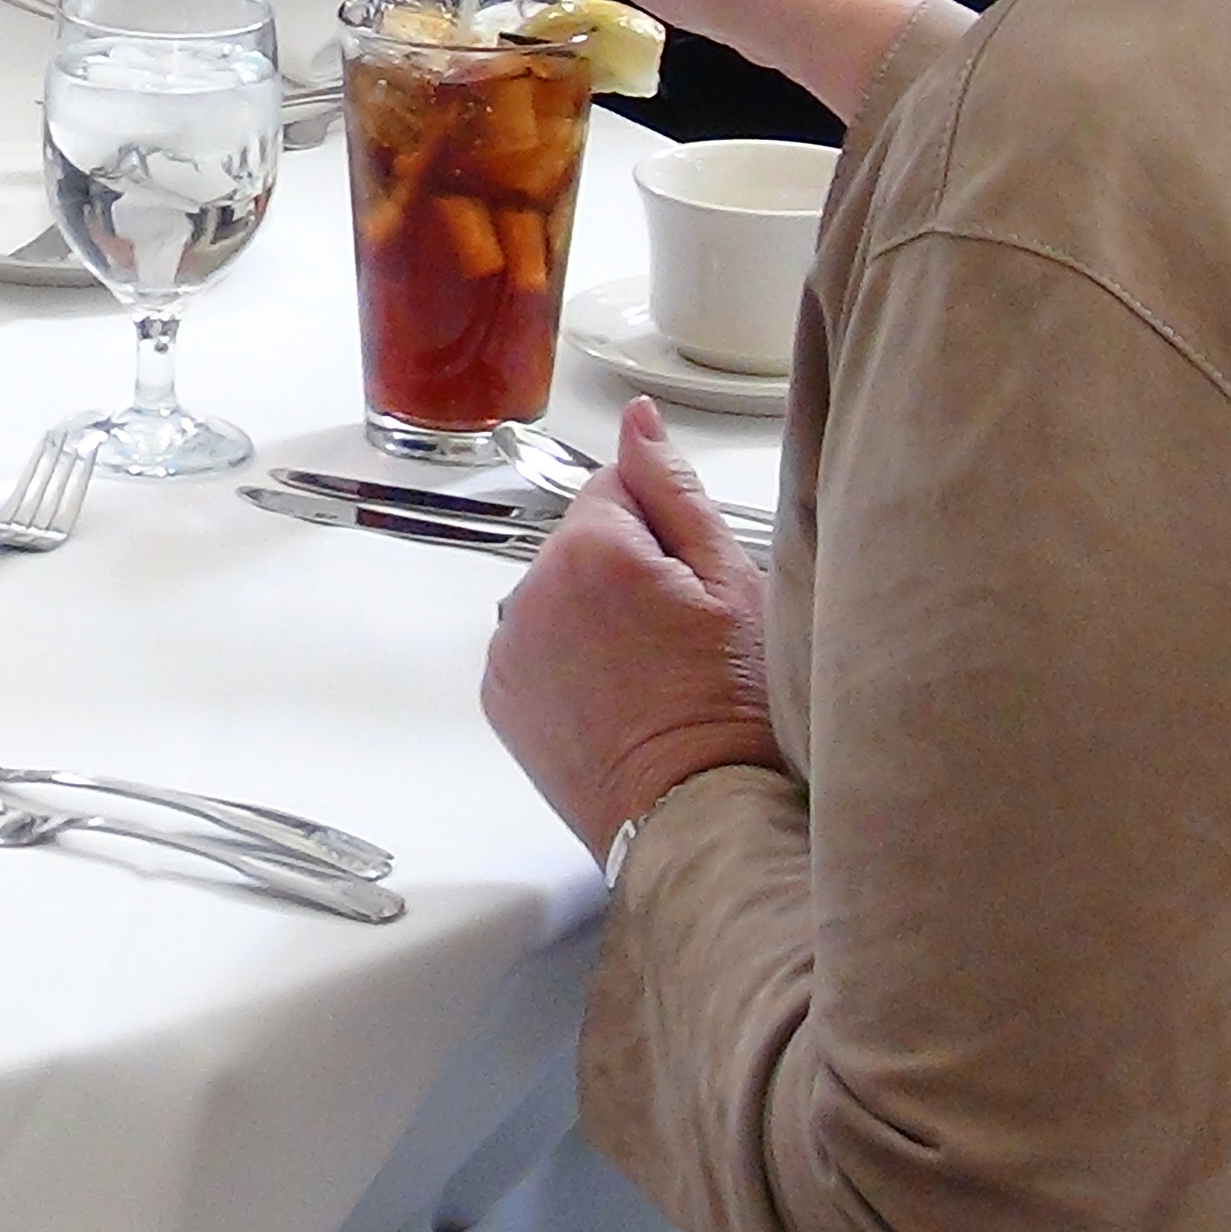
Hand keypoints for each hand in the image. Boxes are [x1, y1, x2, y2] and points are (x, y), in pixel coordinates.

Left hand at [479, 399, 787, 856]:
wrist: (694, 812)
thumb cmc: (730, 705)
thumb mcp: (731, 581)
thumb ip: (673, 489)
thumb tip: (637, 420)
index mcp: (590, 548)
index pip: (617, 489)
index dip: (663, 533)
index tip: (689, 585)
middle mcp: (531, 589)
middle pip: (580, 542)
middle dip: (624, 572)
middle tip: (677, 636)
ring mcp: (508, 645)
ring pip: (555, 595)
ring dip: (591, 615)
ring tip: (648, 673)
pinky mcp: (499, 694)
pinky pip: (533, 646)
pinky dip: (565, 661)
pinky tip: (613, 698)